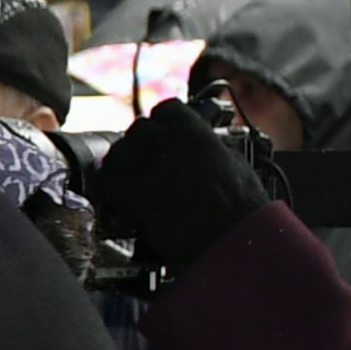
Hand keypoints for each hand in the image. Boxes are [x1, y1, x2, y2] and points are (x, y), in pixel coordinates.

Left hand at [88, 97, 286, 277]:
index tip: (159, 132)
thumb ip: (214, 149)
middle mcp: (169, 143)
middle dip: (139, 143)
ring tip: (128, 177)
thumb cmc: (242, 210)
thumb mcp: (236, 165)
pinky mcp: (135, 196)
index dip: (161, 122)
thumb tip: (208, 147)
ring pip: (118, 152)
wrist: (234, 240)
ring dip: (121, 163)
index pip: (165, 109)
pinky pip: (108, 181)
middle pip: (138, 129)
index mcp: (196, 132)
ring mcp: (149, 168)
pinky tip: (118, 196)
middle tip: (143, 160)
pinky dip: (110, 187)